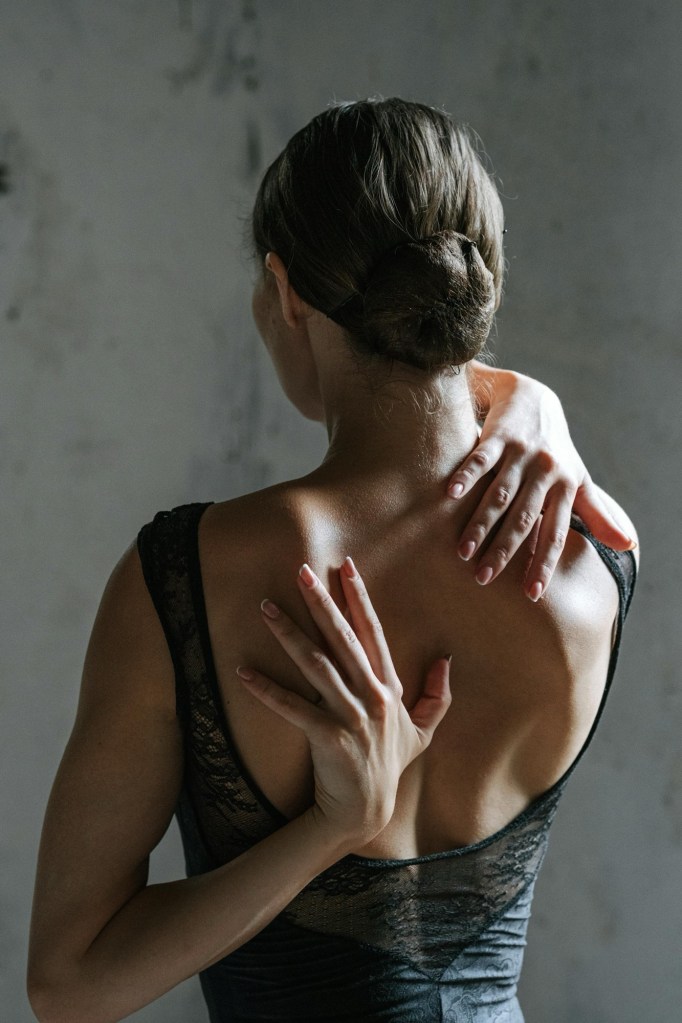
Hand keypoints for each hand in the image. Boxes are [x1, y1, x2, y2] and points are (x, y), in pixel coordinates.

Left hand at [236, 558, 450, 848]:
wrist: (366, 812)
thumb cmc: (389, 767)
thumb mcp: (422, 732)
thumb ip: (436, 697)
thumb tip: (446, 661)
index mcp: (388, 688)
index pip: (372, 633)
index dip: (359, 598)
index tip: (346, 567)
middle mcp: (372, 696)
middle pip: (342, 639)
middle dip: (321, 601)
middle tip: (300, 570)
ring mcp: (351, 717)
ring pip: (316, 665)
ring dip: (288, 634)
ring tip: (265, 608)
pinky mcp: (328, 738)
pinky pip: (292, 708)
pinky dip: (266, 689)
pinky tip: (244, 670)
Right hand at [448, 367, 636, 599]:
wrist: (533, 397)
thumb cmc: (556, 449)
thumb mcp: (579, 479)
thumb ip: (598, 515)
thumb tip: (630, 545)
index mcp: (565, 487)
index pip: (555, 533)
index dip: (543, 564)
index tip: (531, 594)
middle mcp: (546, 471)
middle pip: (523, 518)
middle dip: (504, 550)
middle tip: (483, 579)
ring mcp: (521, 453)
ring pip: (500, 494)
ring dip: (480, 523)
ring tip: (463, 551)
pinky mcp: (499, 436)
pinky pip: (481, 458)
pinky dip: (466, 475)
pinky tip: (450, 495)